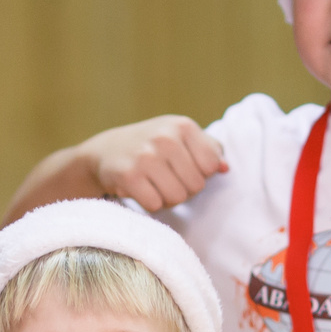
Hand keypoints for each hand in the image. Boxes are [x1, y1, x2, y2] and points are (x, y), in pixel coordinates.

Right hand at [79, 116, 225, 211]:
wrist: (105, 151)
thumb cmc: (151, 146)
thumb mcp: (179, 137)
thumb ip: (208, 149)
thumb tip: (225, 168)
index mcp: (183, 126)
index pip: (211, 166)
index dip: (199, 174)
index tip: (183, 168)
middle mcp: (165, 137)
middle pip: (196, 186)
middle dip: (183, 189)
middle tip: (165, 179)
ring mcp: (146, 156)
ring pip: (177, 198)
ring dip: (166, 198)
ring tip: (153, 184)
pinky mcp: (129, 175)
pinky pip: (155, 204)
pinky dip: (149, 203)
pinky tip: (140, 189)